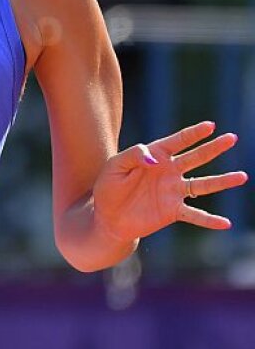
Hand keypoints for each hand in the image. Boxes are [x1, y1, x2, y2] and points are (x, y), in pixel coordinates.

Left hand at [93, 121, 248, 241]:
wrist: (107, 216)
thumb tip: (155, 160)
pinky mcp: (173, 212)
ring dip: (222, 181)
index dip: (193, 133)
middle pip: (195, 158)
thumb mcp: (114, 166)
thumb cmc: (109, 187)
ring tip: (242, 176)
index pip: (177, 141)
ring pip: (202, 185)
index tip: (210, 126)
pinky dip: (209, 220)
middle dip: (213, 148)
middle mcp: (168, 172)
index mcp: (154, 156)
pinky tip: (225, 223)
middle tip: (232, 138)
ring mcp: (173, 192)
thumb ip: (133, 156)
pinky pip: (195, 215)